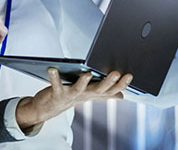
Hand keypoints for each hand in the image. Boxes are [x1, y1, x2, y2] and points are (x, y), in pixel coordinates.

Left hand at [15, 68, 131, 131]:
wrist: (48, 108)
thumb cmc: (70, 97)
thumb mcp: (89, 95)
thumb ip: (105, 93)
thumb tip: (121, 96)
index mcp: (93, 93)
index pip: (111, 90)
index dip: (121, 84)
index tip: (129, 75)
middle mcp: (84, 95)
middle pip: (99, 90)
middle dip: (108, 82)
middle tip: (116, 73)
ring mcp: (70, 95)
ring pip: (79, 89)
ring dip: (83, 82)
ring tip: (87, 74)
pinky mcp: (57, 93)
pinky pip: (55, 84)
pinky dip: (54, 77)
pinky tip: (53, 68)